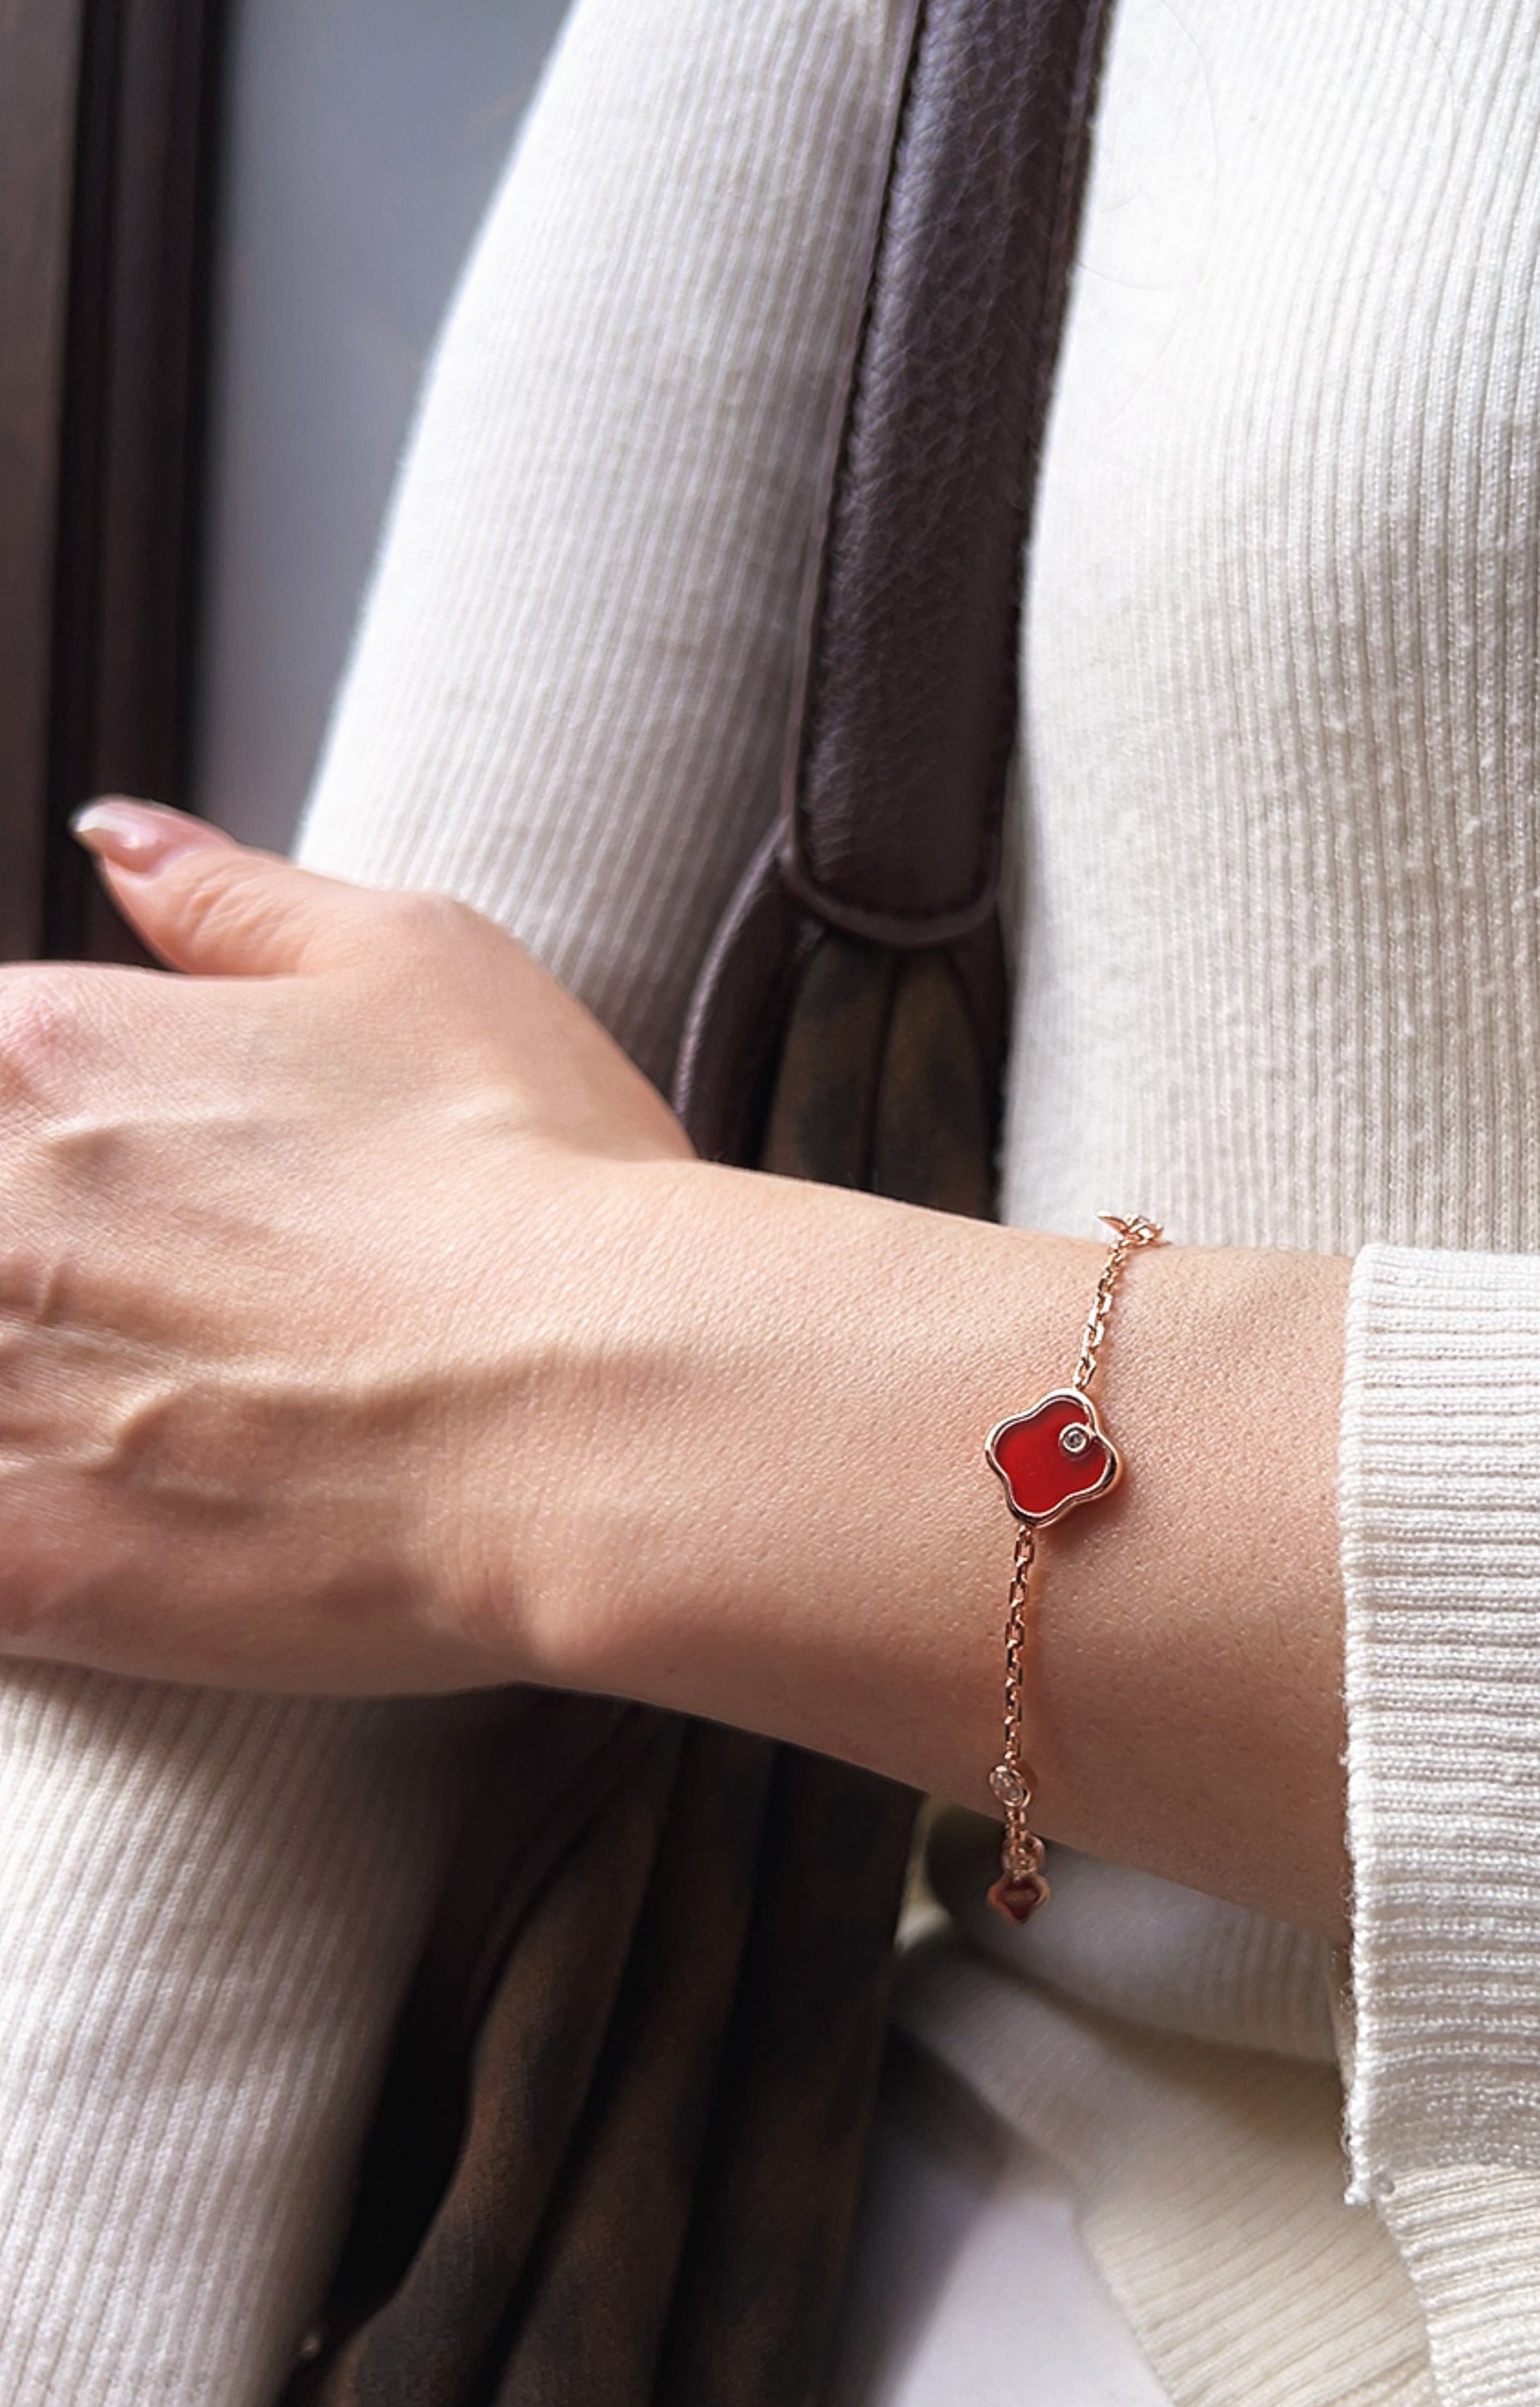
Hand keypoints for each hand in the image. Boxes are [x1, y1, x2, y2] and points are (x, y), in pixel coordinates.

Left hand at [1, 802, 693, 1693]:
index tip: (126, 1194)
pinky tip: (127, 1531)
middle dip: (43, 1268)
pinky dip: (24, 1537)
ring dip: (35, 1388)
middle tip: (194, 1319)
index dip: (42, 1138)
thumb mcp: (420, 963)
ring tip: (179, 1416)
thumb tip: (117, 842)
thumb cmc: (542, 1183)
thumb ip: (232, 899)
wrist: (614, 1412)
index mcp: (50, 1052)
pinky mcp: (20, 1563)